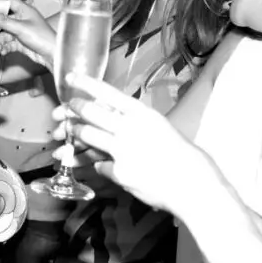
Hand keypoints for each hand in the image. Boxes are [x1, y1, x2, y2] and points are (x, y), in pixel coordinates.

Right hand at [0, 0, 55, 61]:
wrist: (52, 55)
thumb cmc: (42, 37)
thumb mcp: (21, 28)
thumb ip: (4, 22)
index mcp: (24, 10)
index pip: (8, 3)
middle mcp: (22, 19)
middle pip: (3, 21)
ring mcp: (21, 32)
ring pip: (4, 35)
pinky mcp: (21, 43)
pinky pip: (8, 44)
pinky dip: (3, 48)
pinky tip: (1, 51)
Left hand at [56, 73, 210, 215]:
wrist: (194, 184)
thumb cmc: (182, 155)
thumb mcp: (159, 127)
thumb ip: (137, 122)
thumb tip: (117, 118)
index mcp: (142, 113)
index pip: (107, 92)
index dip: (85, 83)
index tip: (70, 77)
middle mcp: (129, 128)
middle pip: (90, 112)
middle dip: (74, 109)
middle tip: (66, 108)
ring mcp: (122, 150)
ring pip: (87, 136)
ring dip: (76, 134)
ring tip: (71, 133)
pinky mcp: (119, 173)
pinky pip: (99, 165)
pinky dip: (98, 165)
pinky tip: (99, 165)